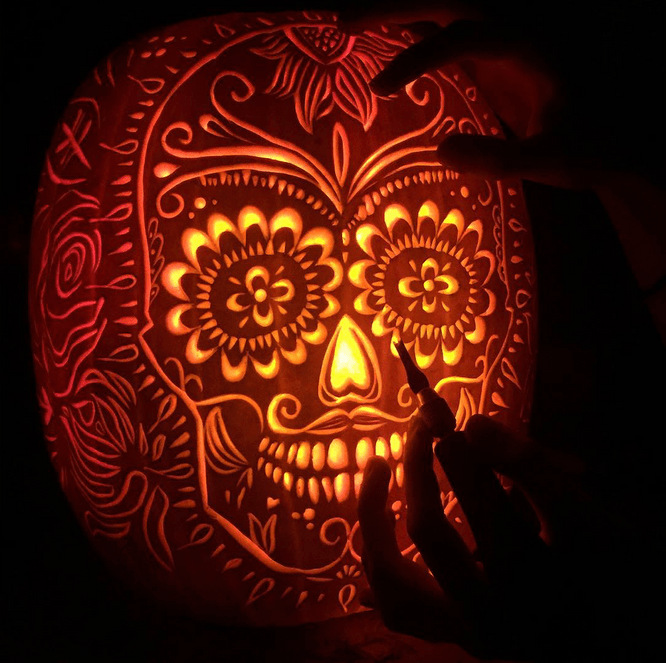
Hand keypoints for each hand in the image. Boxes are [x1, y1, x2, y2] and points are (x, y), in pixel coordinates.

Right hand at [341, 1, 662, 189]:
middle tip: (343, 22)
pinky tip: (383, 50)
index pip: (462, 35)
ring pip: (442, 13)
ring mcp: (499, 47)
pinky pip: (445, 39)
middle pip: (446, 1)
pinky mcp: (490, 65)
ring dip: (397, 15)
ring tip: (348, 26)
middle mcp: (511, 35)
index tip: (381, 87)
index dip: (418, 56)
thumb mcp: (548, 161)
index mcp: (527, 48)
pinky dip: (411, 38)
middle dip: (394, 7)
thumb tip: (440, 151)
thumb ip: (501, 158)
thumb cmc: (584, 153)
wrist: (605, 146)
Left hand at [358, 412, 646, 658]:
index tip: (437, 409)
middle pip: (428, 533)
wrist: (627, 637)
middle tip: (418, 427)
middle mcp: (488, 615)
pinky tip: (373, 541)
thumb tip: (473, 425)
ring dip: (376, 524)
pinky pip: (402, 610)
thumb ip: (533, 470)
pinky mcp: (460, 639)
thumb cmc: (619, 574)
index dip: (456, 446)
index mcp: (526, 580)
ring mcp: (468, 635)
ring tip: (378, 470)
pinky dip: (381, 571)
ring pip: (396, 589)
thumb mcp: (591, 521)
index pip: (479, 499)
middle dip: (417, 468)